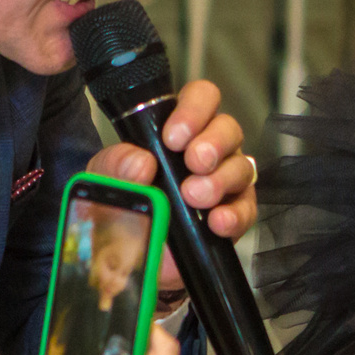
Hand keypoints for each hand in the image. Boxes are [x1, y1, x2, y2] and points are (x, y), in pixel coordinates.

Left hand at [86, 77, 260, 298]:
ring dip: (221, 179)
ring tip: (195, 197)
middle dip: (213, 143)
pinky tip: (216, 222)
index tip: (174, 136)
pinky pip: (247, 209)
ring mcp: (224, 182)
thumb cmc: (121, 206)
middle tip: (193, 163)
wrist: (126, 256)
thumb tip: (141, 162)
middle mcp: (208, 150)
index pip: (201, 98)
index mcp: (179, 130)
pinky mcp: (233, 215)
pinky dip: (234, 214)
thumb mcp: (107, 180)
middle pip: (228, 128)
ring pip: (242, 166)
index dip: (194, 109)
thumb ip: (116, 165)